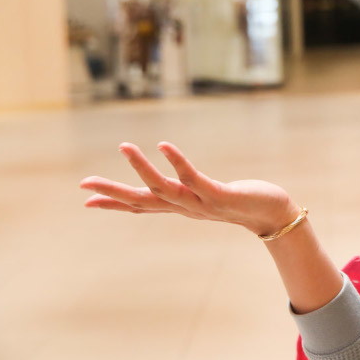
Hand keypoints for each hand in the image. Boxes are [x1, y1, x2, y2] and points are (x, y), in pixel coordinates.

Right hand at [80, 141, 300, 236]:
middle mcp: (186, 208)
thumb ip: (190, 192)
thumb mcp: (208, 198)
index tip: (85, 202)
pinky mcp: (219, 196)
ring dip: (142, 168)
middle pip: (143, 202)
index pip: (142, 207)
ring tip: (125, 146)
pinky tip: (163, 145)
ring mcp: (201, 204)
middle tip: (84, 184)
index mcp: (181, 207)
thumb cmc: (242, 202)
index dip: (114, 205)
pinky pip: (194, 178)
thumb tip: (177, 187)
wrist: (274, 215)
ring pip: (164, 189)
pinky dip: (177, 162)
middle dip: (113, 193)